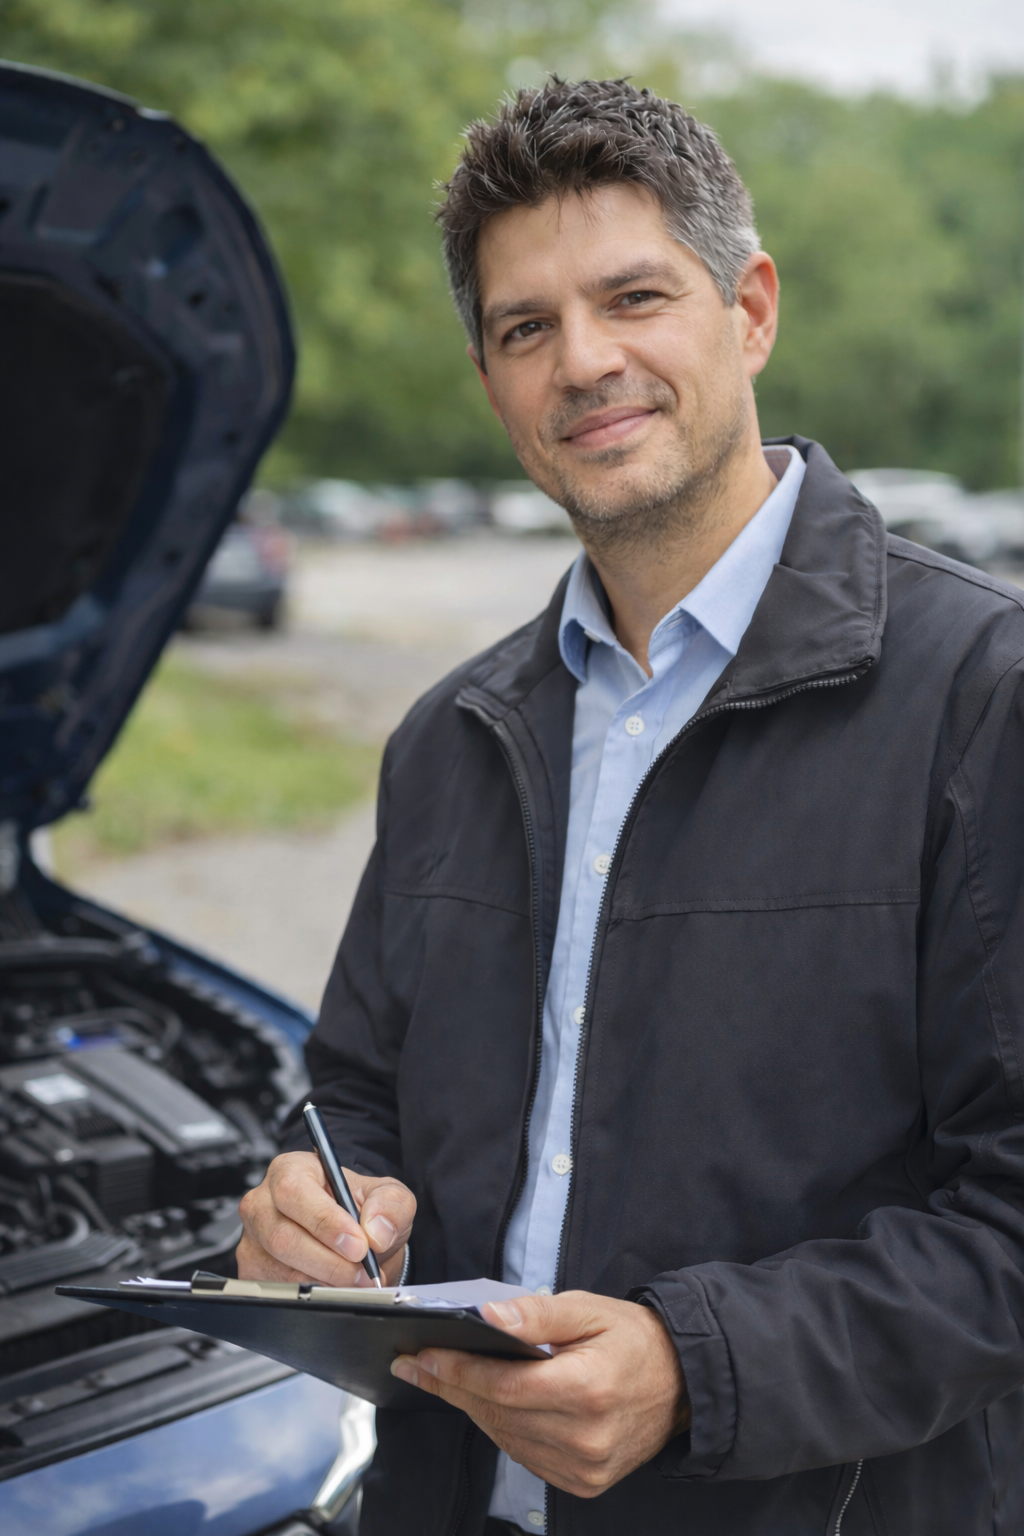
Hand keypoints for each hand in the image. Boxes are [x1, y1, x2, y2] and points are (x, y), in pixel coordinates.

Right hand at [237, 1150, 414, 1286]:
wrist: (356, 1239)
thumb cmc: (361, 1209)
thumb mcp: (387, 1196)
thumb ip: (390, 1204)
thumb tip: (376, 1230)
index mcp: (291, 1170)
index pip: (293, 1192)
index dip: (325, 1222)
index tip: (358, 1245)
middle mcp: (263, 1202)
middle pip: (282, 1237)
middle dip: (329, 1261)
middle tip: (363, 1272)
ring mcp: (253, 1239)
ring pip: (280, 1269)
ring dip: (325, 1282)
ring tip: (356, 1281)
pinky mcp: (252, 1270)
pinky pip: (277, 1291)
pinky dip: (311, 1294)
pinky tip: (333, 1287)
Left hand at [390, 1290, 688, 1496]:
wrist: (682, 1384)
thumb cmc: (633, 1339)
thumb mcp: (589, 1310)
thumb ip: (537, 1314)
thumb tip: (489, 1317)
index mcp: (588, 1388)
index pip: (505, 1385)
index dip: (458, 1370)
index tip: (422, 1355)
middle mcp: (586, 1436)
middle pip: (498, 1412)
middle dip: (451, 1386)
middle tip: (416, 1363)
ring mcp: (584, 1466)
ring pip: (505, 1437)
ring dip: (471, 1407)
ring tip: (443, 1378)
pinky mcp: (583, 1482)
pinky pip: (524, 1455)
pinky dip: (501, 1427)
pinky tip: (486, 1403)